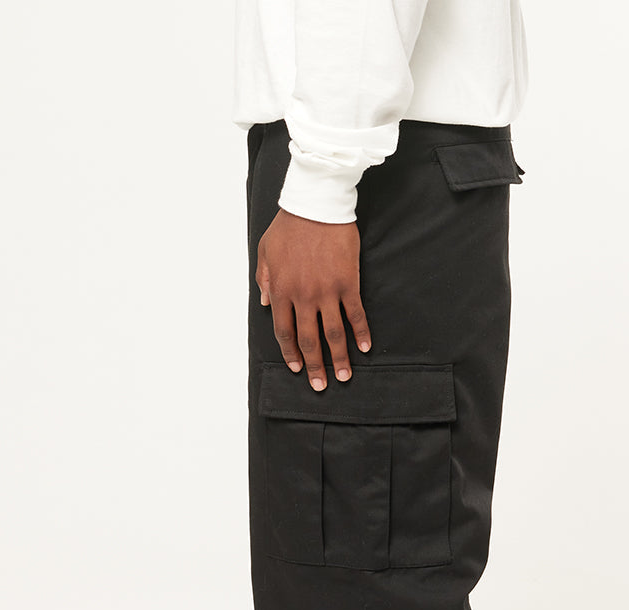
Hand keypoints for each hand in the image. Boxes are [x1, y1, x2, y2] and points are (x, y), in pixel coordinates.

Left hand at [255, 208, 371, 391]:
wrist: (316, 204)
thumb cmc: (289, 224)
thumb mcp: (265, 251)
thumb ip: (264, 279)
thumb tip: (266, 304)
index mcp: (281, 290)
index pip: (284, 332)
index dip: (291, 353)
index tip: (297, 368)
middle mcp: (302, 296)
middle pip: (308, 340)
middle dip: (314, 365)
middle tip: (320, 385)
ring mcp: (326, 291)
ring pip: (332, 334)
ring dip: (339, 358)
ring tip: (343, 376)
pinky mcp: (347, 283)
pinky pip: (355, 314)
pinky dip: (361, 332)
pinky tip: (365, 347)